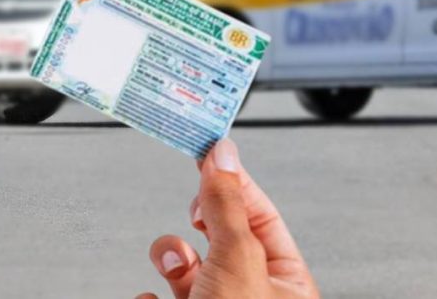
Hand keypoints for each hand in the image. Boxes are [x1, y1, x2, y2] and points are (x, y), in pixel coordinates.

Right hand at [137, 139, 318, 298]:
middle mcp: (252, 296)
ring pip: (184, 265)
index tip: (210, 151)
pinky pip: (158, 293)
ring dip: (170, 260)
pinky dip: (150, 294)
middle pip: (218, 236)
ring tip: (173, 269)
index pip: (262, 216)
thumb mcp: (237, 261)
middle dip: (197, 226)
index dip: (236, 182)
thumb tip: (223, 157)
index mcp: (286, 284)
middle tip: (195, 217)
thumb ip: (227, 207)